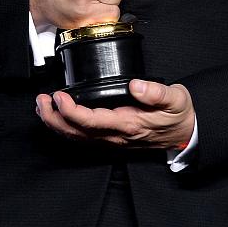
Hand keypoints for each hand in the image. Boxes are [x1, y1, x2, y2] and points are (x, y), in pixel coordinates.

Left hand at [36, 80, 194, 150]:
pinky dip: (66, 129)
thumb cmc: (178, 115)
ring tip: (42, 107)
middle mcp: (116, 137)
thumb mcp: (176, 99)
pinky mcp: (111, 139)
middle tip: (41, 100)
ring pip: (77, 138)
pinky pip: (83, 139)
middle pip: (77, 134)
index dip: (72, 111)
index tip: (59, 96)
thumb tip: (136, 85)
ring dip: (56, 124)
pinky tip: (57, 118)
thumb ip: (156, 92)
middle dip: (54, 118)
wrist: (186, 134)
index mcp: (128, 125)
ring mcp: (112, 141)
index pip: (92, 122)